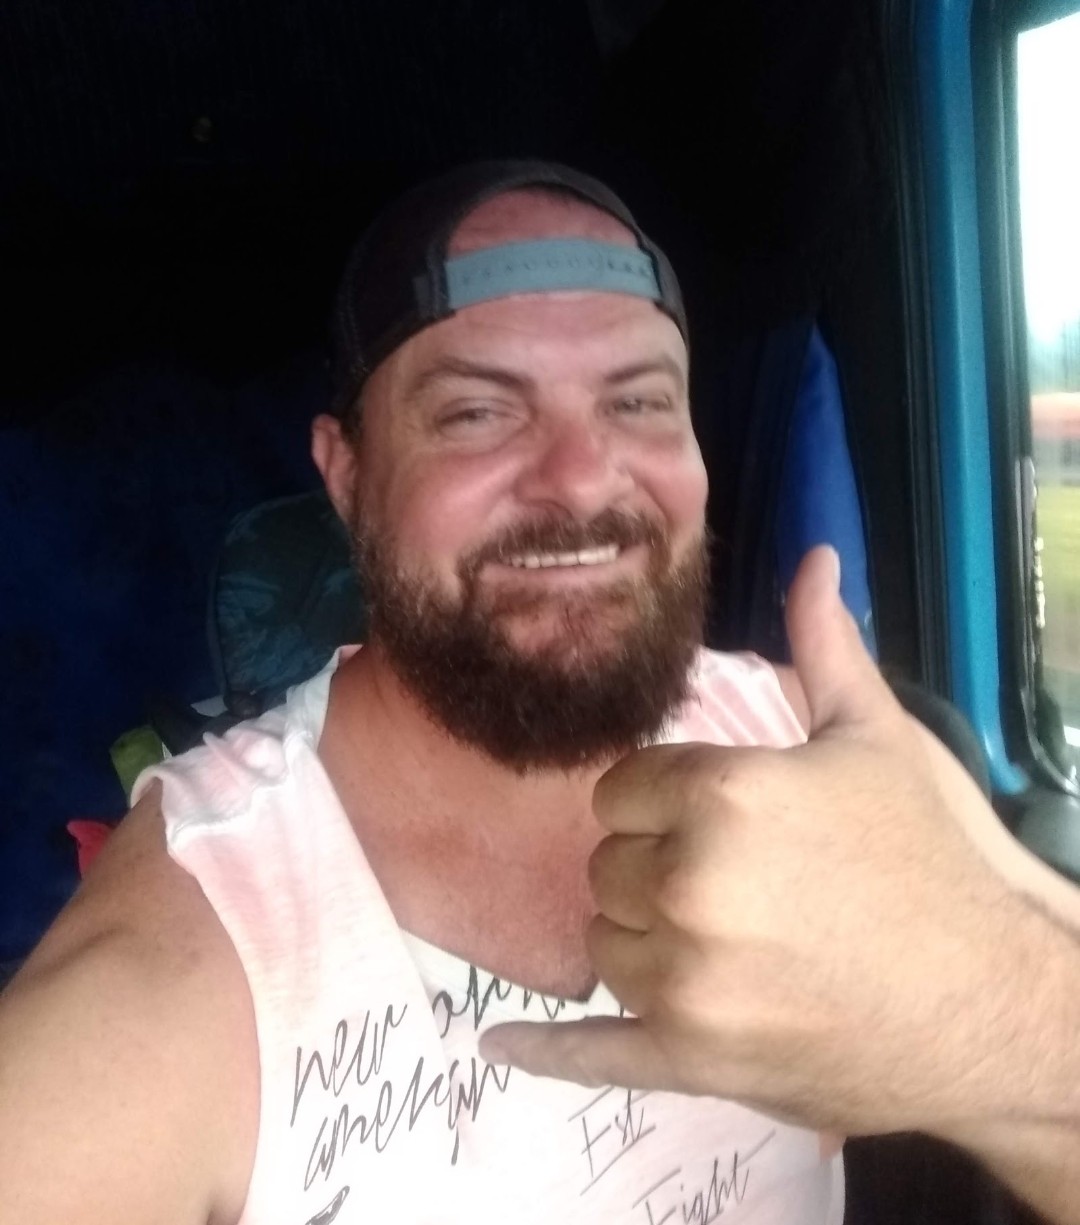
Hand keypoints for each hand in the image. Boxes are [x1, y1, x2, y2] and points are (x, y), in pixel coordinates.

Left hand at [479, 546, 1040, 1137]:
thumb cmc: (932, 860)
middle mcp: (686, 886)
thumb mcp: (877, 743)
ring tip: (721, 939)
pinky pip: (593, 1053)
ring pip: (601, 942)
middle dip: (652, 865)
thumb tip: (812, 558)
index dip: (659, 799)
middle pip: (605, 865)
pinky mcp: (692, 1060)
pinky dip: (544, 1050)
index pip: (620, 787)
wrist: (995, 1003)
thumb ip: (823, 649)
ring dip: (642, 937)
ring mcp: (684, 983)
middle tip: (730, 881)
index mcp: (721, 795)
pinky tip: (497, 1040)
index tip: (703, 814)